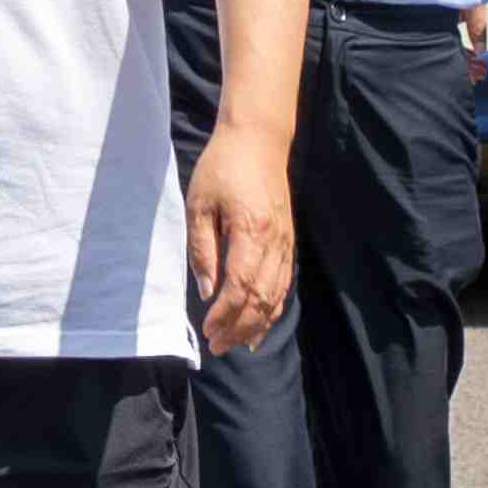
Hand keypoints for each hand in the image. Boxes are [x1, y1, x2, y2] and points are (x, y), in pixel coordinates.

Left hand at [185, 120, 296, 353]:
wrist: (258, 141)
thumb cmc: (222, 168)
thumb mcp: (200, 204)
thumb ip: (202, 249)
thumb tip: (206, 290)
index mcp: (251, 232)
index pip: (240, 286)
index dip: (225, 315)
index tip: (207, 331)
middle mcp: (274, 242)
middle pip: (261, 298)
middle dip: (239, 328)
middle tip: (218, 347)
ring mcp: (286, 243)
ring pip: (276, 295)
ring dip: (257, 324)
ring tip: (237, 344)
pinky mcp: (288, 241)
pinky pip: (284, 284)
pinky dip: (273, 308)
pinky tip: (261, 325)